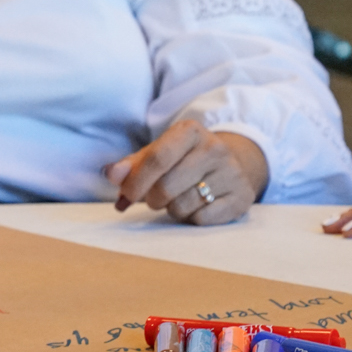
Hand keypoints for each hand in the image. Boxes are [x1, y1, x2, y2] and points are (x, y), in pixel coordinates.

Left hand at [105, 123, 268, 225]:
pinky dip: (191, 218)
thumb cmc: (184, 159)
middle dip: (152, 199)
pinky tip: (196, 205)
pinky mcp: (242, 197)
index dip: (137, 181)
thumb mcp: (157, 153)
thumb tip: (110, 174)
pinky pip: (202, 219)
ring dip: (171, 209)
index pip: (157, 158)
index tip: (126, 196)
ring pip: (183, 206)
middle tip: (154, 198)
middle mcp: (215, 148)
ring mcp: (232, 173)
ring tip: (178, 198)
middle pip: (167, 187)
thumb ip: (131, 165)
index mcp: (190, 131)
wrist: (231, 162)